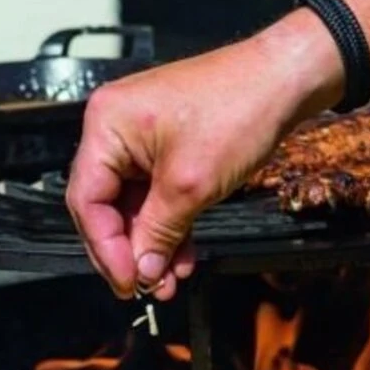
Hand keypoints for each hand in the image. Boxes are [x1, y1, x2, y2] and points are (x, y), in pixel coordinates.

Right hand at [66, 17, 339, 300]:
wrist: (282, 80)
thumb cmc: (237, 111)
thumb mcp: (190, 185)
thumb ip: (159, 232)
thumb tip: (142, 271)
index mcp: (106, 126)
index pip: (87, 201)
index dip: (105, 248)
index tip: (128, 283)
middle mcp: (115, 129)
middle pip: (106, 206)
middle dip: (130, 251)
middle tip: (147, 289)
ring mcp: (142, 138)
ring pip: (135, 206)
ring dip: (153, 246)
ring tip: (170, 282)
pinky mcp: (167, 147)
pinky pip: (157, 195)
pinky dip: (169, 226)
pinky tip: (183, 257)